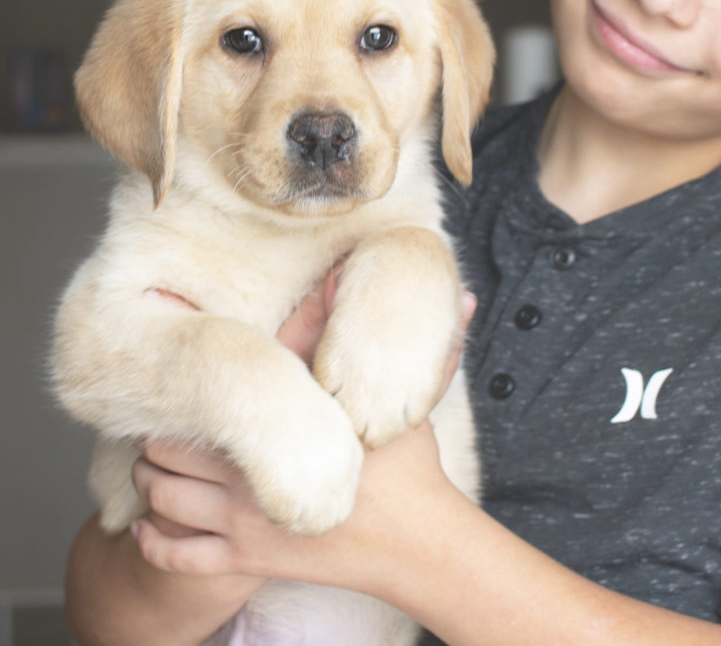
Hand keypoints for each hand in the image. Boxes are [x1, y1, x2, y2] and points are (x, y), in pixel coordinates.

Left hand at [130, 278, 475, 578]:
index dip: (187, 387)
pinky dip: (152, 541)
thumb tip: (441, 290)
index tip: (184, 377)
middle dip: (162, 431)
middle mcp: (254, 471)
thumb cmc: (412, 468)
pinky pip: (175, 557)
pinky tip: (150, 527)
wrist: (419, 545)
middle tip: (169, 419)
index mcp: (285, 426)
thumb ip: (413, 344)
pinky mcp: (248, 561)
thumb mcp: (407, 397)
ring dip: (152, 479)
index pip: (212, 398)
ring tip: (159, 464)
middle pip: (169, 446)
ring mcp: (247, 521)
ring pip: (163, 498)